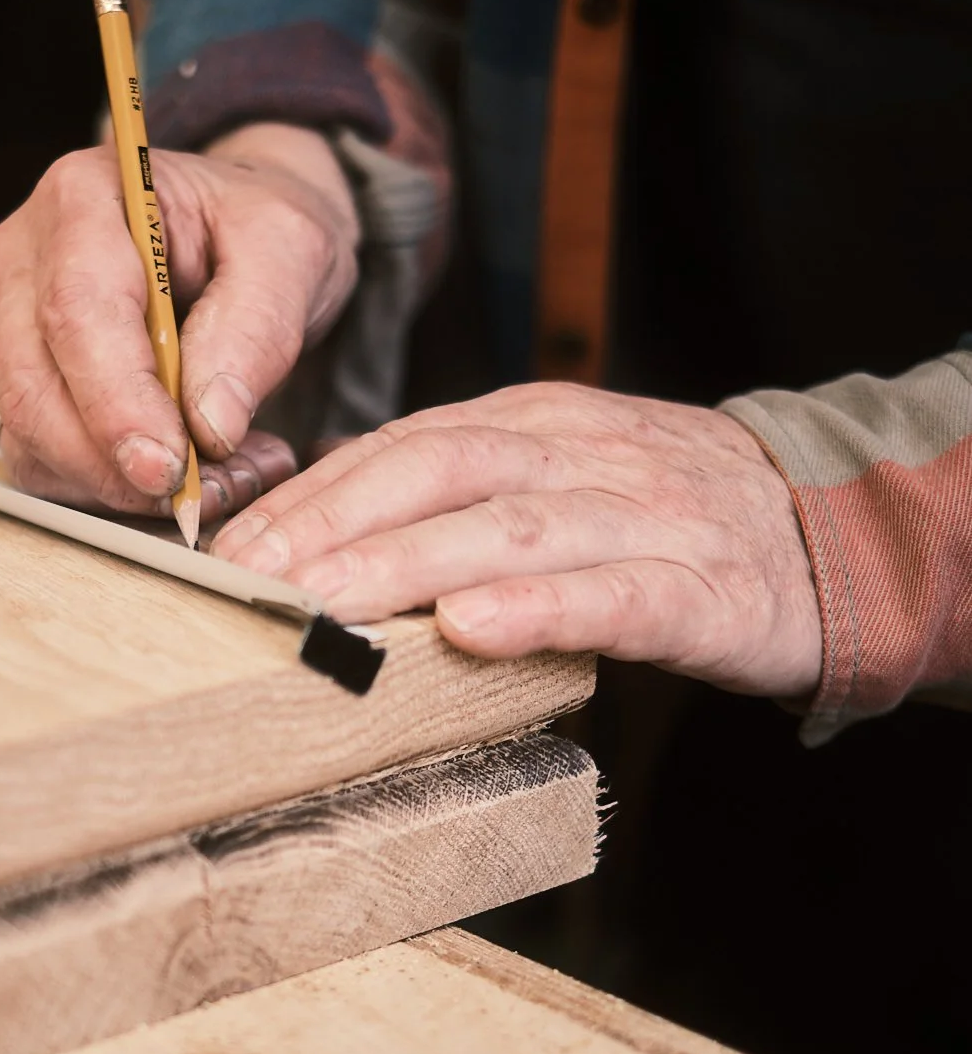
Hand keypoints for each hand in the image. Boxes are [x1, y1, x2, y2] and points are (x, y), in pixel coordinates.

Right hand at [0, 123, 359, 521]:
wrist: (239, 234)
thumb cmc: (255, 229)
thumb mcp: (289, 250)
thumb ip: (256, 329)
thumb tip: (212, 425)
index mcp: (82, 198)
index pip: (77, 312)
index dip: (118, 402)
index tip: (172, 466)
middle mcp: (22, 258)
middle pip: (34, 385)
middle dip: (115, 462)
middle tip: (207, 493)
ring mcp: (8, 324)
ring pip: (28, 434)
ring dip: (118, 485)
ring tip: (221, 478)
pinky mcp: (17, 381)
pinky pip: (39, 459)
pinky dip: (109, 490)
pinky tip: (182, 477)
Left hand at [213, 384, 823, 699]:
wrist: (824, 529)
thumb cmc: (657, 516)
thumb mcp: (554, 476)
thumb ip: (456, 494)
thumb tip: (319, 529)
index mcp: (534, 423)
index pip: (402, 444)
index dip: (312, 494)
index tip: (231, 548)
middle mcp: (579, 454)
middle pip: (438, 474)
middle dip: (332, 527)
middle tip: (248, 585)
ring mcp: (642, 516)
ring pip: (508, 530)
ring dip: (404, 568)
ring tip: (323, 608)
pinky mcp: (698, 588)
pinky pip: (610, 595)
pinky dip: (537, 610)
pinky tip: (470, 630)